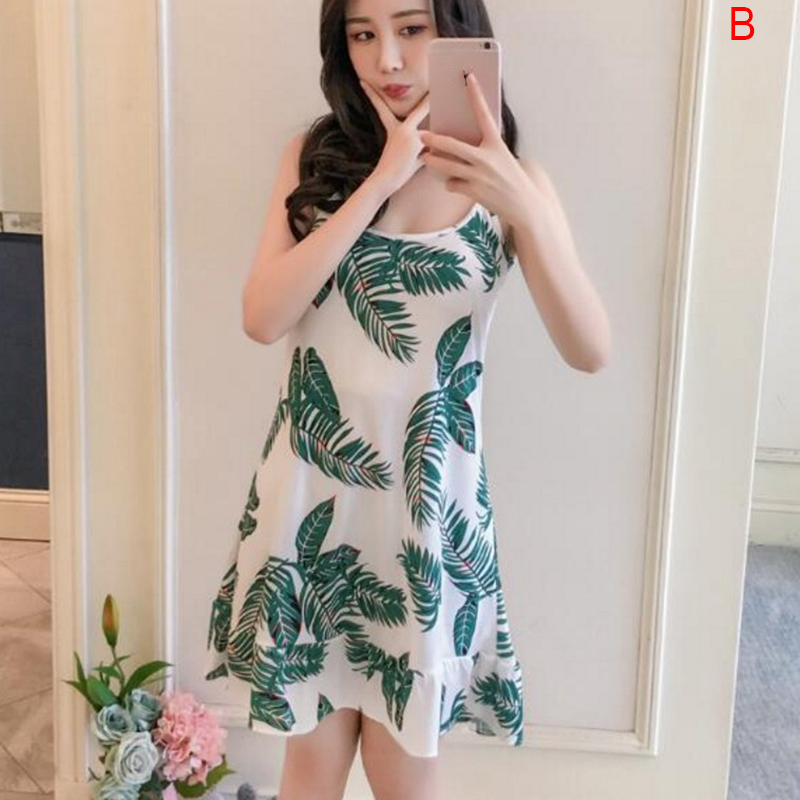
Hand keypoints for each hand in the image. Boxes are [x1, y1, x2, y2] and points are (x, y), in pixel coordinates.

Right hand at [360, 79, 429, 196]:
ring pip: (430, 139)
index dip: (372, 96)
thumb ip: (419, 147)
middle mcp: (401, 129)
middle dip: (429, 100)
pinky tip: (422, 164)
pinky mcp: (417, 142)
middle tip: (434, 85)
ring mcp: (410, 134)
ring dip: (429, 151)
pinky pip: (433, 149)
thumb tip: (433, 146)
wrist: (384, 181)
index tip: (362, 82)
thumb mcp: (406, 157)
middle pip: (419, 111)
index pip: (382, 109)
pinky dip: (432, 158)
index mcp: (393, 129)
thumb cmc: (394, 174)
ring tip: (419, 162)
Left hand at [419, 73, 533, 226]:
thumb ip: (486, 148)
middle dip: (435, 139)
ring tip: (425, 158)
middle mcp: (486, 158)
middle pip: (453, 145)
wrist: (523, 204)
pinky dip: (451, 184)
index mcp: (496, 144)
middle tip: (421, 135)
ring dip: (434, 162)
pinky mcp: (474, 191)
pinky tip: (452, 183)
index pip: (485, 114)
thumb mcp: (503, 157)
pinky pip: (453, 184)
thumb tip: (467, 140)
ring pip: (447, 166)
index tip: (469, 78)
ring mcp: (479, 175)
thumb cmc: (512, 179)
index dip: (476, 95)